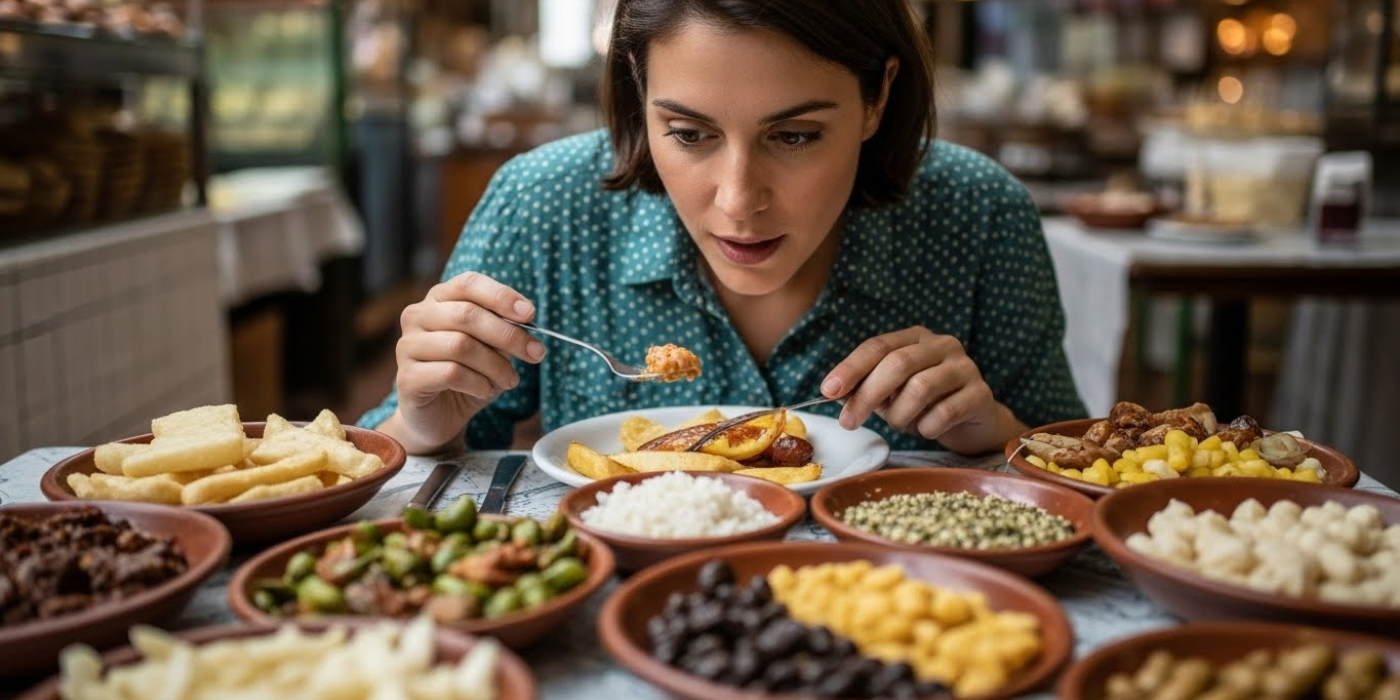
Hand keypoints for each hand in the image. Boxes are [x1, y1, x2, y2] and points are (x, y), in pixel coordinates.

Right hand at [382, 271, 545, 453]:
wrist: (439, 416)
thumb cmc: (468, 375)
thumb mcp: (492, 348)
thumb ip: (503, 330)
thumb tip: (526, 323)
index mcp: (439, 299)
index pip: (468, 283)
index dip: (501, 296)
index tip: (530, 313)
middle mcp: (417, 316)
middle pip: (467, 314)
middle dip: (508, 335)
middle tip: (535, 354)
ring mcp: (407, 346)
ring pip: (461, 345)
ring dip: (496, 365)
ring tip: (510, 380)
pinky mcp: (407, 377)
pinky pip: (451, 373)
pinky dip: (479, 383)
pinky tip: (486, 390)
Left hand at [820, 326, 1025, 454]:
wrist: (973, 424)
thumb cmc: (926, 405)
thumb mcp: (890, 394)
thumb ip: (865, 388)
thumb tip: (833, 392)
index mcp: (916, 337)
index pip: (878, 346)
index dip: (851, 368)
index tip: (828, 391)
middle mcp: (943, 345)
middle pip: (897, 364)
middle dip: (867, 395)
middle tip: (848, 422)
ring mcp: (966, 367)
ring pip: (920, 388)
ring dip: (900, 415)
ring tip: (900, 425)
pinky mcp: (981, 394)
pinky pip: (944, 413)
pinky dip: (926, 427)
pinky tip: (927, 430)